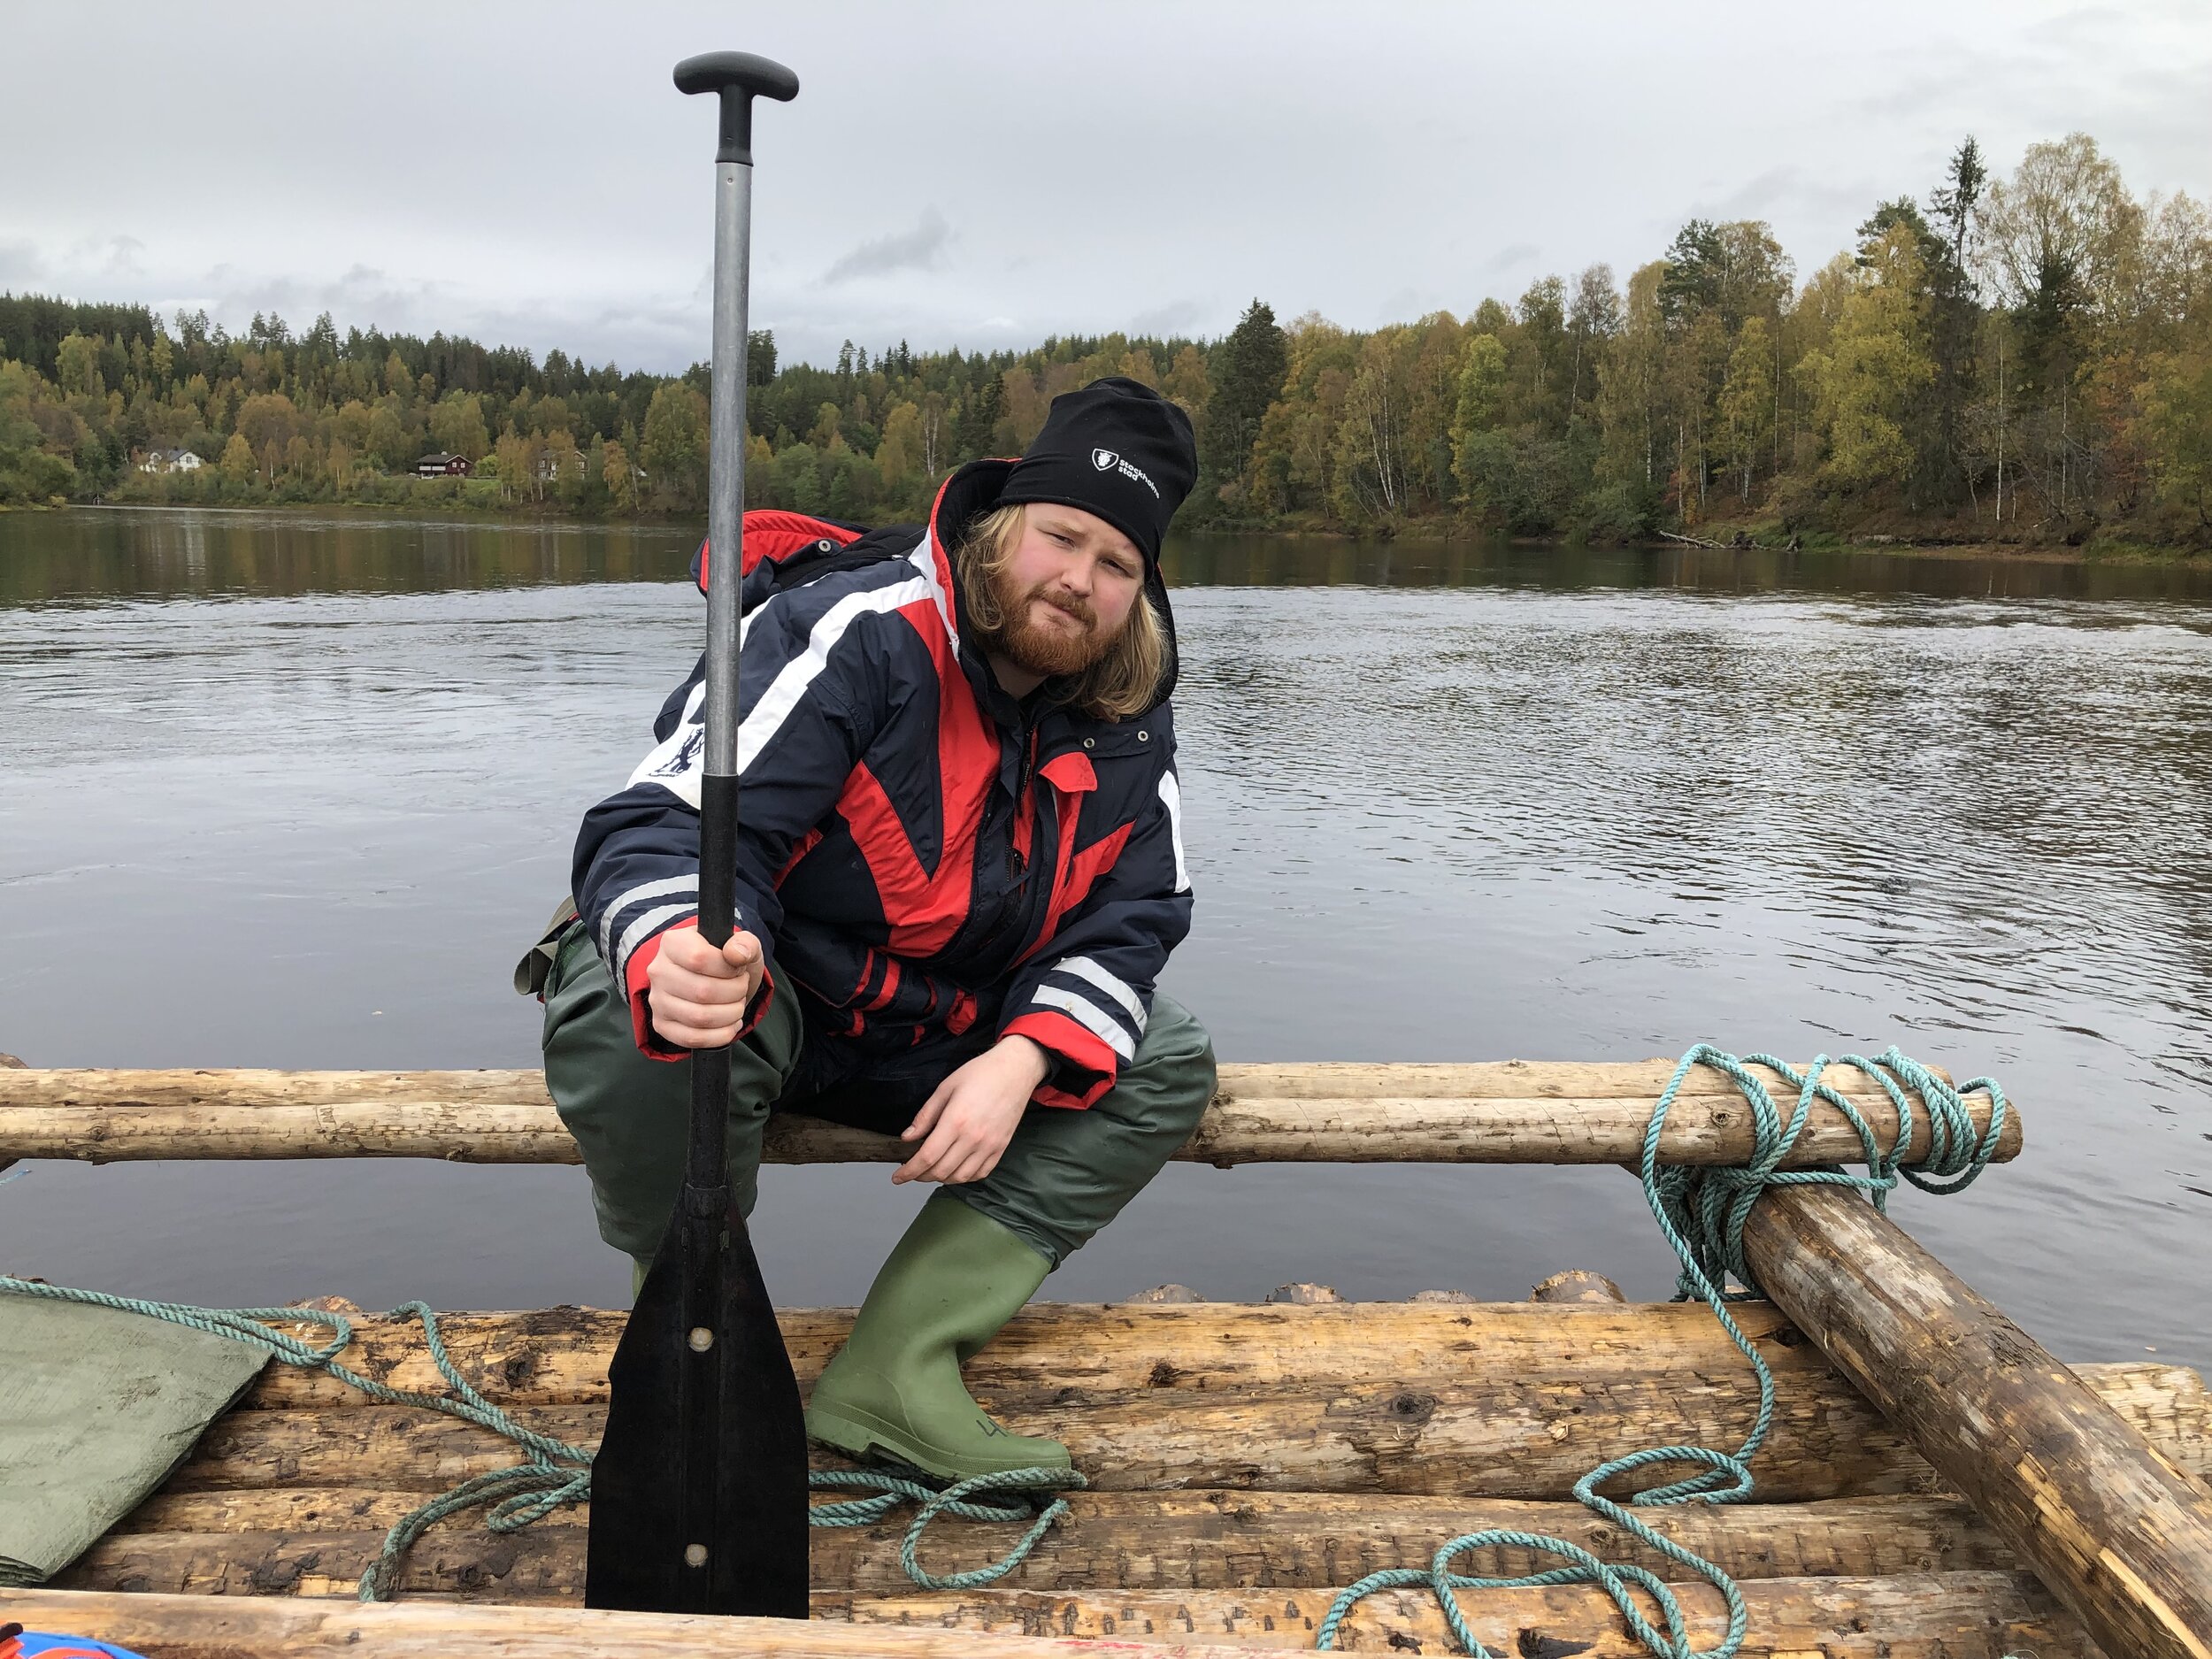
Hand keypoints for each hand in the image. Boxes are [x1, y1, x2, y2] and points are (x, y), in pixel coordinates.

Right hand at [645, 923, 763, 1049]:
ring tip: (737, 1004)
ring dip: (730, 1014)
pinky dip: (720, 1035)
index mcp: (673, 943)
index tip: (739, 969)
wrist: (713, 978)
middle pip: (702, 991)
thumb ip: (745, 943)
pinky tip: (731, 1024)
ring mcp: (657, 1000)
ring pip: (699, 1017)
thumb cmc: (726, 960)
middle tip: (741, 988)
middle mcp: (659, 971)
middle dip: (734, 993)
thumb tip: (736, 954)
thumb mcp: (741, 944)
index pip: (699, 958)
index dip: (728, 969)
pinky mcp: (661, 1025)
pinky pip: (692, 1038)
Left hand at [893, 1036, 1049, 1185]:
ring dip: (941, 1179)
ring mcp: (990, 1145)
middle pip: (941, 1171)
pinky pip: (980, 1173)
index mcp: (955, 1121)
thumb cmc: (980, 1074)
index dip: (909, 1171)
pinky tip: (955, 1170)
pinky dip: (964, 1177)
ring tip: (931, 1171)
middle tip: (911, 1172)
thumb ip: (925, 1116)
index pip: (927, 1157)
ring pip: (960, 1177)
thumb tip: (907, 1137)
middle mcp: (973, 1138)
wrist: (1015, 1070)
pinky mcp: (1001, 1148)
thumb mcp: (945, 1088)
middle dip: (920, 1176)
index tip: (898, 1177)